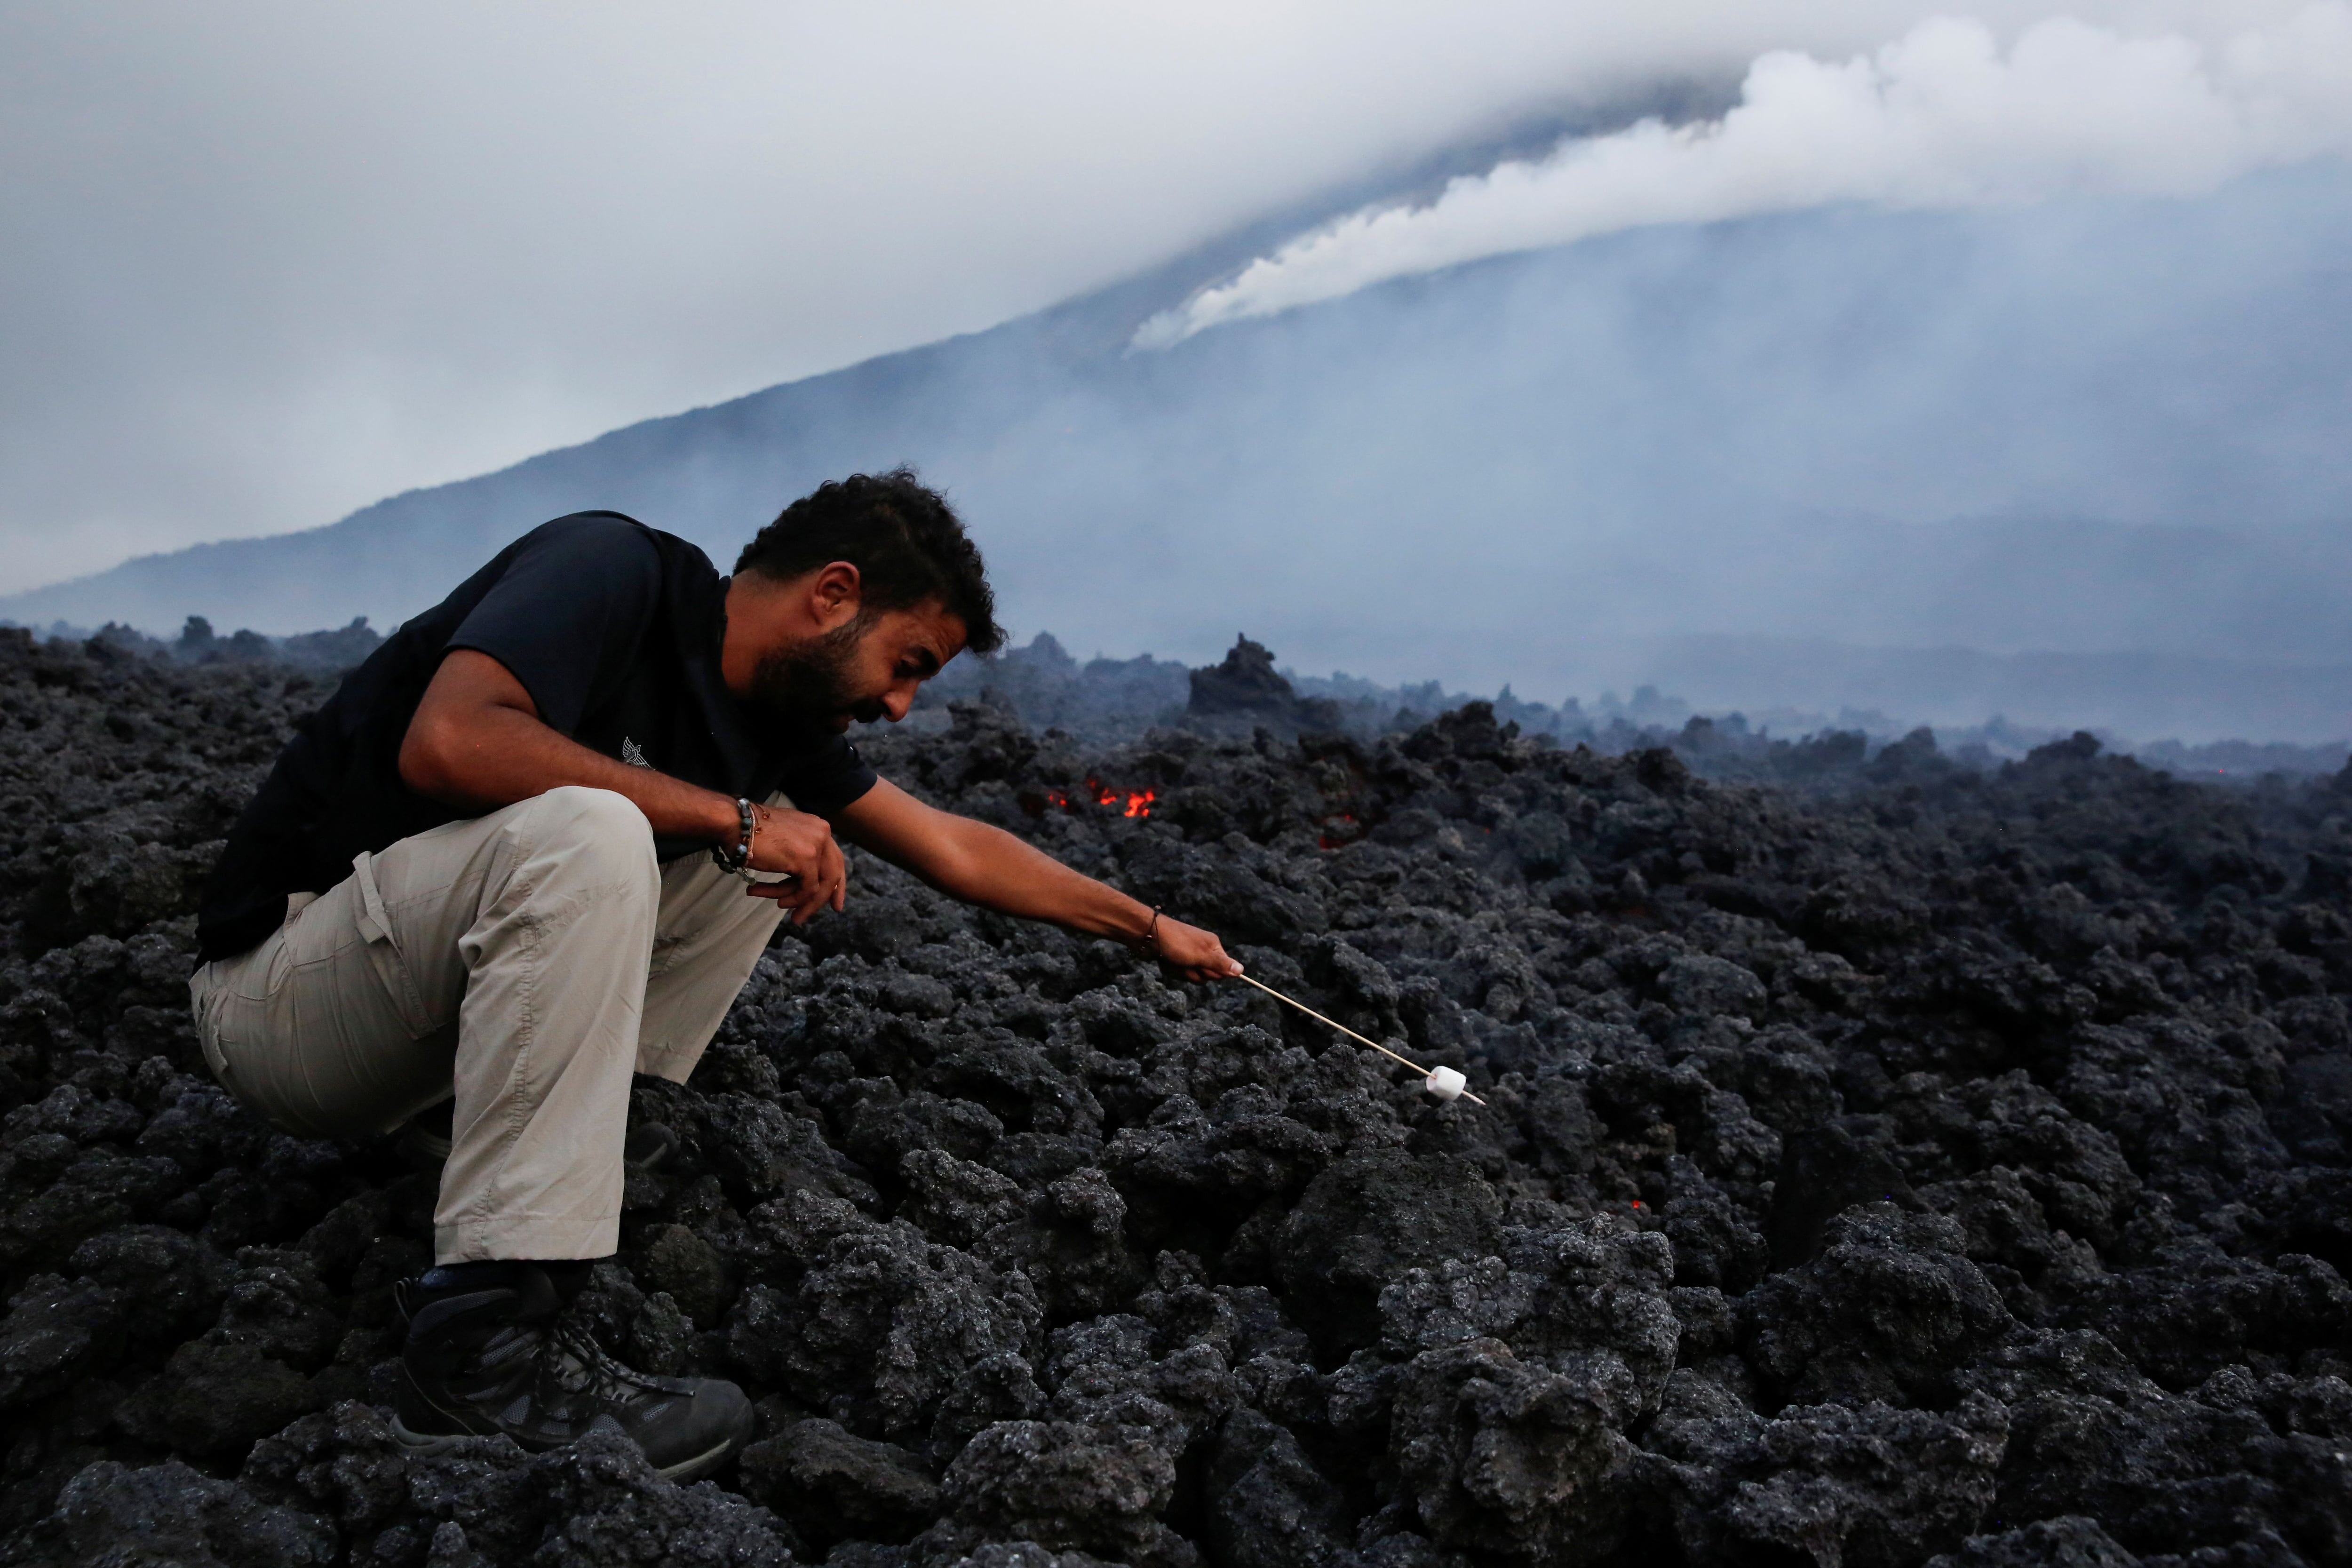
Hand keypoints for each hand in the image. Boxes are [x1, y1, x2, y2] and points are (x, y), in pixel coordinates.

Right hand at [740, 803, 847, 923]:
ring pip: (819, 885)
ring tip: (780, 906)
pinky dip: (793, 899)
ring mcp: (816, 845)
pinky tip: (776, 900)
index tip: (834, 903)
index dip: (837, 884)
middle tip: (805, 915)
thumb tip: (807, 882)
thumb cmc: (750, 832)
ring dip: (799, 901)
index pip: (835, 858)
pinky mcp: (806, 859)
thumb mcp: (784, 840)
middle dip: (821, 899)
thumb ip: (800, 855)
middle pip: (832, 874)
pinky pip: (807, 889)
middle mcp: (822, 833)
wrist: (735, 823)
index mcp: (818, 827)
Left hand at [1150, 915, 1241, 982]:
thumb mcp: (1200, 955)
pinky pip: (1178, 973)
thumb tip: (1241, 970)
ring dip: (1180, 972)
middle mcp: (1202, 950)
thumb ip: (1220, 964)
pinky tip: (1164, 960)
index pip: (1223, 969)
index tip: (1201, 965)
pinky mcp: (1175, 959)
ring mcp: (1188, 955)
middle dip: (1193, 973)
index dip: (1212, 972)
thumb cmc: (1176, 943)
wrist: (1148, 935)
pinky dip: (1171, 969)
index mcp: (1213, 946)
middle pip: (1206, 975)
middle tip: (1184, 962)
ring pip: (1191, 976)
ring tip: (1172, 960)